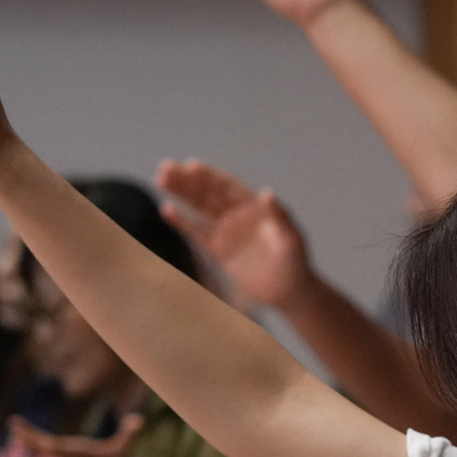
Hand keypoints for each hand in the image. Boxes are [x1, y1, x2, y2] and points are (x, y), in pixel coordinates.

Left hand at [10, 413, 142, 456]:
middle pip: (43, 445)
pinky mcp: (60, 453)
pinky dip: (32, 438)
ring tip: (14, 423)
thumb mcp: (123, 449)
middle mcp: (66, 454)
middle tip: (13, 422)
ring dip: (27, 435)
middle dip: (29, 435)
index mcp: (77, 453)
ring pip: (40, 446)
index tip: (30, 436)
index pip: (56, 447)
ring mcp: (61, 454)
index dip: (42, 441)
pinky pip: (42, 446)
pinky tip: (21, 433)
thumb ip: (130, 434)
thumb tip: (139, 419)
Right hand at [156, 160, 311, 308]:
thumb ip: (280, 216)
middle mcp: (238, 214)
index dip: (210, 176)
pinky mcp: (219, 250)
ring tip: (160, 178)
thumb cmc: (295, 261)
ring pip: (199, 207)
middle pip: (209, 192)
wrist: (289, 290)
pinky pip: (197, 232)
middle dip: (188, 180)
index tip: (191, 165)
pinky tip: (166, 209)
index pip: (228, 186)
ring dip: (181, 193)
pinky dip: (182, 222)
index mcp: (254, 206)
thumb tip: (267, 193)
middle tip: (166, 167)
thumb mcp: (291, 237)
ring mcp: (227, 231)